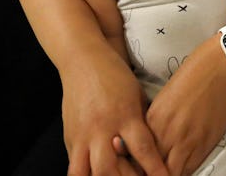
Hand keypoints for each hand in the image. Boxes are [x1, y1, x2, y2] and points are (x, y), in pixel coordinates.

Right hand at [61, 48, 167, 175]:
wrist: (83, 60)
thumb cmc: (114, 75)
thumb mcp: (136, 96)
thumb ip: (143, 122)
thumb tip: (156, 146)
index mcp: (125, 115)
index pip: (143, 149)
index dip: (154, 169)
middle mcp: (103, 128)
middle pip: (111, 168)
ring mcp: (83, 135)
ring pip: (87, 173)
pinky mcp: (69, 138)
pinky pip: (74, 166)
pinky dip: (85, 175)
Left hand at [147, 39, 225, 175]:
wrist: (221, 67)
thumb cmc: (195, 75)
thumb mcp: (166, 98)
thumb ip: (157, 122)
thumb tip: (152, 141)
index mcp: (153, 119)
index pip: (136, 153)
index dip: (136, 163)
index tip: (138, 165)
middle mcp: (166, 133)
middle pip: (150, 167)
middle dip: (148, 172)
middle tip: (150, 171)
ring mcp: (186, 140)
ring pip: (169, 173)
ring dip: (166, 174)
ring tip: (166, 171)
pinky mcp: (205, 144)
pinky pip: (189, 169)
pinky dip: (183, 171)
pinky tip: (181, 169)